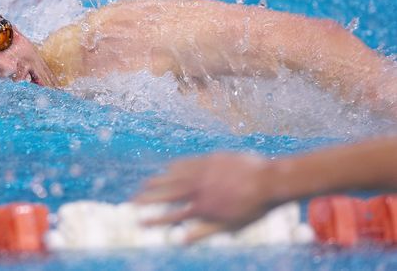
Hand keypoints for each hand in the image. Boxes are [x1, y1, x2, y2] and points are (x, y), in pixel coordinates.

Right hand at [133, 153, 274, 241]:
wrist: (269, 180)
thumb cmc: (252, 208)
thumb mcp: (229, 226)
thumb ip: (203, 232)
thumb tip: (180, 242)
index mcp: (201, 208)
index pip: (170, 216)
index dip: (153, 219)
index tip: (139, 221)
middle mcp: (196, 189)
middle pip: (165, 194)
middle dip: (146, 199)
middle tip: (131, 201)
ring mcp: (201, 172)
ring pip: (172, 177)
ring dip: (156, 182)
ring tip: (143, 185)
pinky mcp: (208, 160)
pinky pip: (185, 162)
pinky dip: (174, 167)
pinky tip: (167, 168)